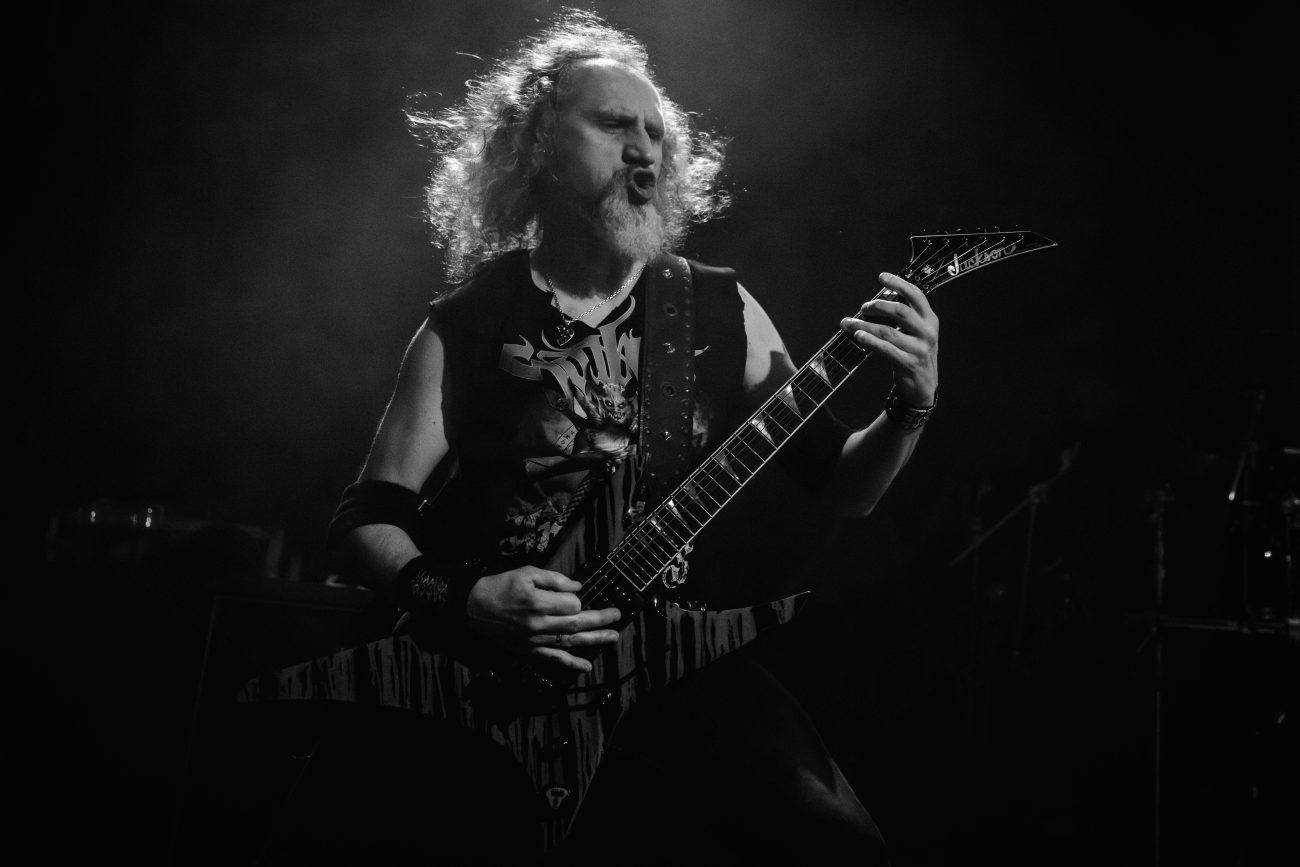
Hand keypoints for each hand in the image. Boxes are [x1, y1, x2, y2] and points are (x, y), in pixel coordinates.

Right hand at [465, 566, 621, 672]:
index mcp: (537, 603)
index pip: (571, 604)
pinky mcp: (529, 650)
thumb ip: (554, 579)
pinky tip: (586, 666)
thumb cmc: (499, 586)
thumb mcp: (526, 573)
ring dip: (594, 640)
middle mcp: (538, 624)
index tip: (574, 594)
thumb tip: (577, 587)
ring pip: (570, 642)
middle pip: (576, 624)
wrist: (473, 608)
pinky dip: (571, 664)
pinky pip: (553, 658)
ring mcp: (534, 640)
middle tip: (617, 616)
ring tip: (613, 637)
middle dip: (600, 619)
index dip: (577, 598)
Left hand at [841, 272, 938, 407]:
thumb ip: (905, 316)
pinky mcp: (909, 363)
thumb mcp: (917, 332)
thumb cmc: (915, 353)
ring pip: (888, 331)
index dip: (898, 284)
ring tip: (850, 323)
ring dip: (865, 325)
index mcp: (930, 319)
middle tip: (863, 307)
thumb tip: (878, 301)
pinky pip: (886, 349)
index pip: (916, 295)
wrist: (924, 386)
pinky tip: (858, 336)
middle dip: (878, 306)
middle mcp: (927, 332)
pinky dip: (870, 341)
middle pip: (901, 311)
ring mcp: (919, 348)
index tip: (881, 277)